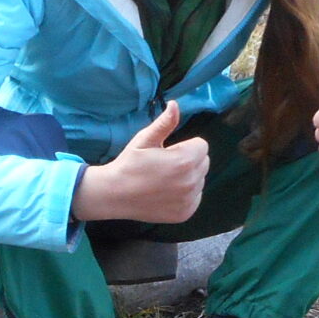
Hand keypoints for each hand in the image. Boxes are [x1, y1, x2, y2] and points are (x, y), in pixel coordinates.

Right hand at [73, 102, 208, 225]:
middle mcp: (191, 181)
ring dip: (188, 177)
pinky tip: (167, 192)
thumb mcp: (144, 139)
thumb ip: (165, 123)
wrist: (115, 194)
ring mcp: (189, 199)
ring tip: (165, 179)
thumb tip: (175, 104)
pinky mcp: (185, 213)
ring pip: (200, 180)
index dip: (185, 146)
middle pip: (203, 162)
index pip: (201, 146)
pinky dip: (186, 194)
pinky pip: (195, 197)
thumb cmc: (129, 164)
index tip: (168, 151)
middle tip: (166, 165)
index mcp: (184, 160)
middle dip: (189, 160)